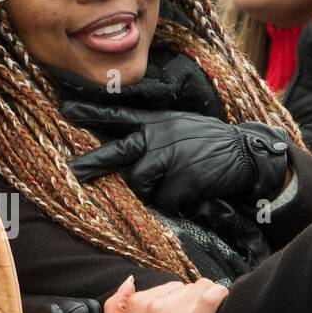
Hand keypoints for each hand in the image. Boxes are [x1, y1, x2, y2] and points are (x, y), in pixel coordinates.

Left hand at [63, 103, 290, 215]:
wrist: (246, 153)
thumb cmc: (208, 143)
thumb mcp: (179, 126)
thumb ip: (153, 134)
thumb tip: (125, 156)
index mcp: (156, 122)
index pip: (119, 114)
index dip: (92, 113)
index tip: (66, 109)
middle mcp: (159, 136)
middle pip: (117, 152)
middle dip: (92, 164)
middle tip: (72, 172)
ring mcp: (170, 156)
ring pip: (139, 184)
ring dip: (152, 192)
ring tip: (174, 184)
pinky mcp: (183, 178)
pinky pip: (165, 201)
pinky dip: (175, 203)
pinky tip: (191, 192)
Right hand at [103, 275, 228, 312]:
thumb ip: (115, 303)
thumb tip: (129, 282)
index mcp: (138, 303)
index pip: (169, 287)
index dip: (176, 302)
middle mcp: (156, 305)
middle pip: (186, 288)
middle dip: (189, 303)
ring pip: (201, 289)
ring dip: (205, 302)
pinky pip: (213, 297)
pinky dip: (220, 295)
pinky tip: (221, 301)